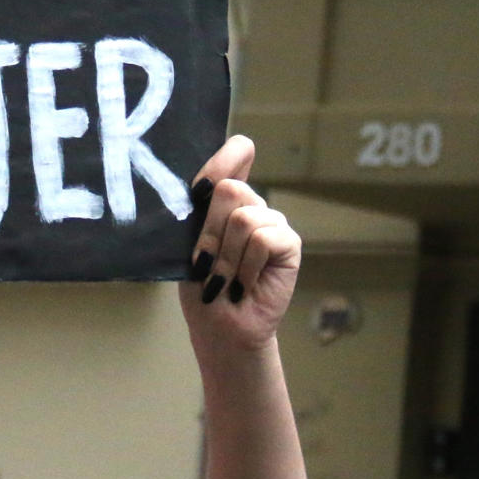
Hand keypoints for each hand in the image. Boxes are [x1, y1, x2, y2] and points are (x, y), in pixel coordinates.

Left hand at [180, 135, 300, 355]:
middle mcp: (250, 205)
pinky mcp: (289, 244)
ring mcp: (272, 222)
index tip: (203, 187)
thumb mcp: (189, 242)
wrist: (218, 326)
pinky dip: (246, 267)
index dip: (226, 156)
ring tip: (224, 281)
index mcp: (224, 199)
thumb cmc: (200, 286)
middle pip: (230, 189)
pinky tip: (243, 285)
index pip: (236, 153)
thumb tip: (211, 183)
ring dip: (226, 258)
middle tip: (206, 264)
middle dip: (211, 232)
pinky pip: (263, 238)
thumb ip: (201, 210)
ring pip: (243, 218)